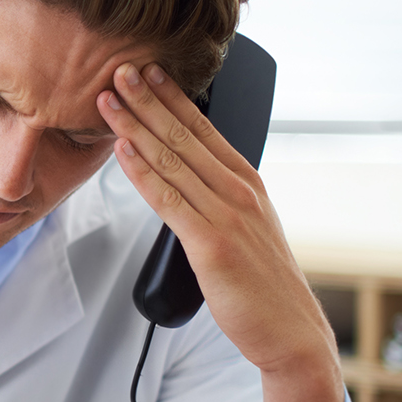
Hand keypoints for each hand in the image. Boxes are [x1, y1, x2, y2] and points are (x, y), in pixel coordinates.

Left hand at [101, 62, 344, 401]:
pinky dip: (143, 172)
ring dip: (137, 125)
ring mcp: (227, 215)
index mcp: (248, 183)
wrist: (291, 334)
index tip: (148, 71)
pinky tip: (123, 151)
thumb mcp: (245, 231)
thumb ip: (218, 202)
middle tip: (120, 67)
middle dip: (149, 99)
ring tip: (110, 97)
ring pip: (173, 160)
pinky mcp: (211, 244)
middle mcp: (240, 190)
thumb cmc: (263, 287)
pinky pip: (169, 200)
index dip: (173, 97)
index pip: (205, 129)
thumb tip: (186, 184)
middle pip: (185, 135)